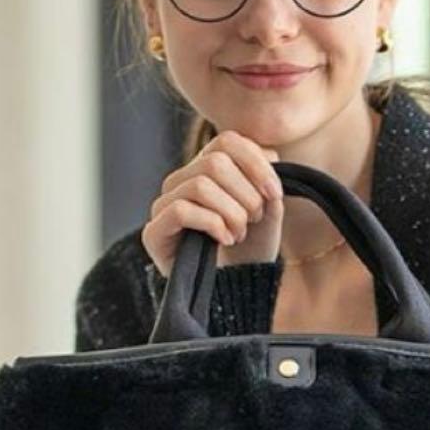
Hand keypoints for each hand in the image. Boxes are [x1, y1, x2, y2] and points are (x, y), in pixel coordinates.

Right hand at [141, 129, 285, 277]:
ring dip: (231, 212)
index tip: (275, 194)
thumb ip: (266, 178)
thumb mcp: (268, 208)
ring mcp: (164, 204)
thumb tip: (269, 155)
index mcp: (206, 167)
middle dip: (245, 193)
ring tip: (240, 233)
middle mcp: (181, 180)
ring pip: (200, 186)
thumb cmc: (251, 247)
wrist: (237, 288)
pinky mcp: (154, 231)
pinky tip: (225, 239)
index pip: (228, 140)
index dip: (256, 164)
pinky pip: (182, 210)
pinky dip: (212, 224)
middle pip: (215, 162)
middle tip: (254, 219)